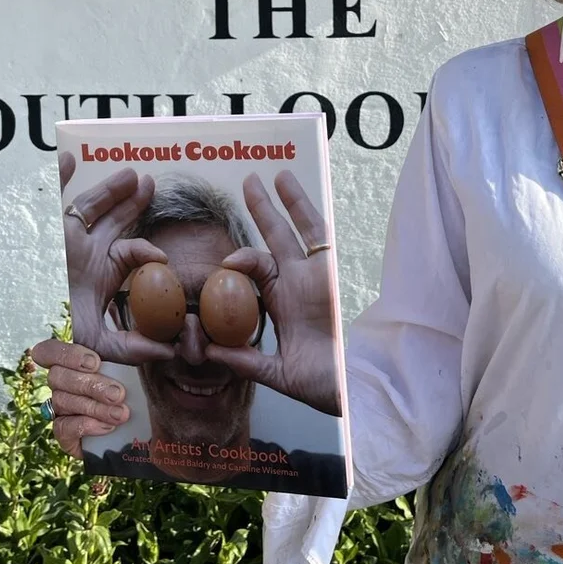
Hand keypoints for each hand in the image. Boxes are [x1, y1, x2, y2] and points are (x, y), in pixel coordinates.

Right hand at [31, 338, 130, 458]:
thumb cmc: (133, 387)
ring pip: (63, 401)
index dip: (66, 354)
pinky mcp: (64, 433)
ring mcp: (60, 408)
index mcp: (73, 359)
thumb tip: (155, 337)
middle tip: (118, 394)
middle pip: (57, 376)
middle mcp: (61, 382)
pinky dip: (85, 425)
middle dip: (91, 385)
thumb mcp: (137, 364)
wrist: (139, 429)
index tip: (95, 362)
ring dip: (94, 407)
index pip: (48, 350)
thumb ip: (139, 346)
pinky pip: (63, 427)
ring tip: (121, 414)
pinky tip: (107, 426)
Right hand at [59, 149, 175, 366]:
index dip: (146, 248)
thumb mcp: (94, 343)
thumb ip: (129, 345)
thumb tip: (168, 351)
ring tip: (132, 174)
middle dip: (134, 202)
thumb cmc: (53, 336)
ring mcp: (64, 237)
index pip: (129, 250)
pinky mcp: (44, 229)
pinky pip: (49, 197)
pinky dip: (57, 176)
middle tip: (153, 184)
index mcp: (99, 271)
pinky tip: (68, 159)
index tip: (161, 256)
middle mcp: (84, 251)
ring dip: (109, 189)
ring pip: (90, 205)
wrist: (18, 327)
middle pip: (114, 219)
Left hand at [205, 171, 341, 416]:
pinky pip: (317, 234)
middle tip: (247, 182)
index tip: (224, 263)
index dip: (237, 261)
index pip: (254, 272)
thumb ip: (245, 360)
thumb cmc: (324, 384)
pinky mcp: (331, 270)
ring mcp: (315, 275)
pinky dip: (301, 208)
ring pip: (295, 230)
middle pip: (275, 239)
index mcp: (282, 305)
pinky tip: (287, 184)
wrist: (355, 387)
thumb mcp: (277, 373)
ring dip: (281, 203)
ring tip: (267, 175)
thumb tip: (207, 351)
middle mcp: (297, 284)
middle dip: (262, 211)